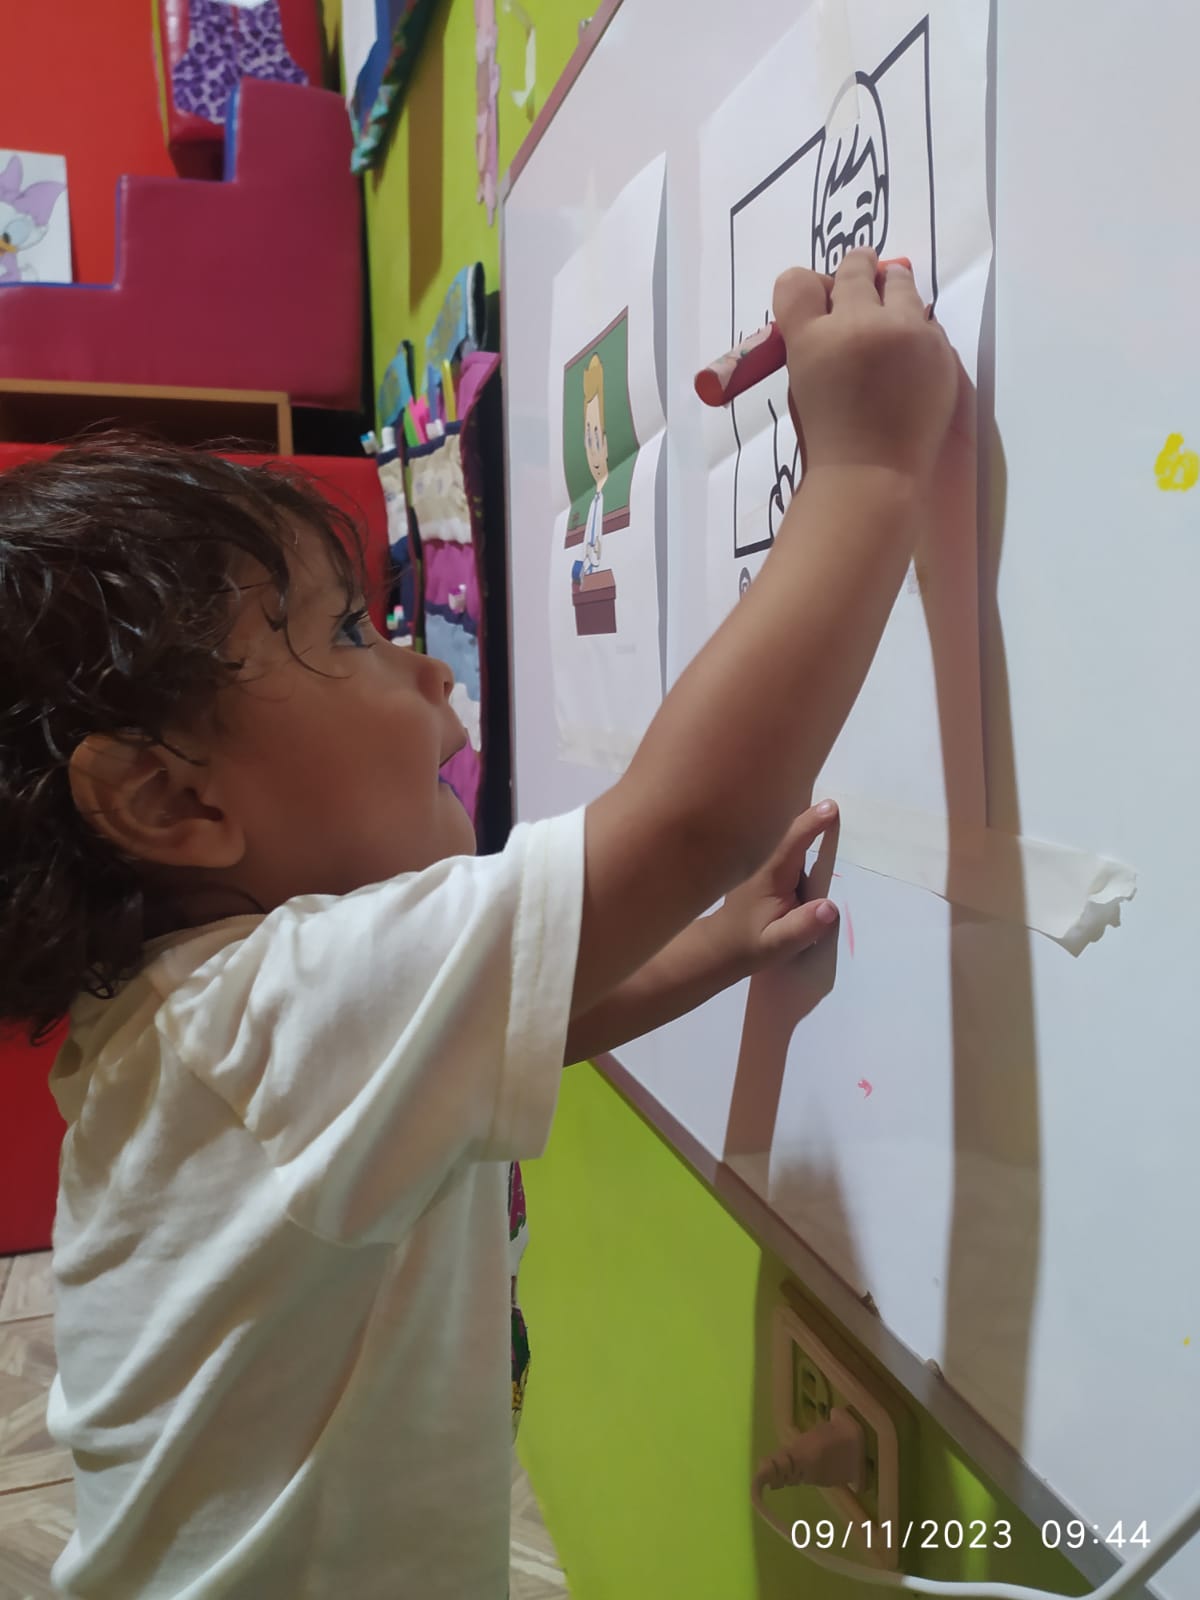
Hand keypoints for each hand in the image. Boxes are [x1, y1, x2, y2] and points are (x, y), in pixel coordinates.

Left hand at [709, 801, 839, 977]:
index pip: (790, 841)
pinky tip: (814, 805)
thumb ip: (802, 927)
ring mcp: (762, 855)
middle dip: (805, 800)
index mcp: (768, 874)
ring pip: (783, 824)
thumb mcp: (777, 944)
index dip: (810, 823)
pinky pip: (783, 832)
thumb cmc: (751, 944)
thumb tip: (830, 908)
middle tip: (830, 778)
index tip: (831, 807)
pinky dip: (798, 818)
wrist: (722, 944)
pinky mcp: (764, 858)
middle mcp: (763, 857)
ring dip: (802, 806)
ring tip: (825, 785)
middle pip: (785, 822)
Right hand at [773, 250, 957, 485]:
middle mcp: (859, 325)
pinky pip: (926, 318)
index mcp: (811, 338)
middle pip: (854, 268)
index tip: (822, 292)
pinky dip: (914, 327)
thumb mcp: (802, 382)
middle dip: (856, 270)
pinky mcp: (939, 348)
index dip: (808, 286)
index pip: (798, 283)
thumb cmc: (828, 434)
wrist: (874, 475)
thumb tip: (830, 303)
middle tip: (859, 272)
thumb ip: (809, 338)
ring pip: (899, 282)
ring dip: (890, 289)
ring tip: (886, 307)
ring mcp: (905, 333)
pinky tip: (906, 353)